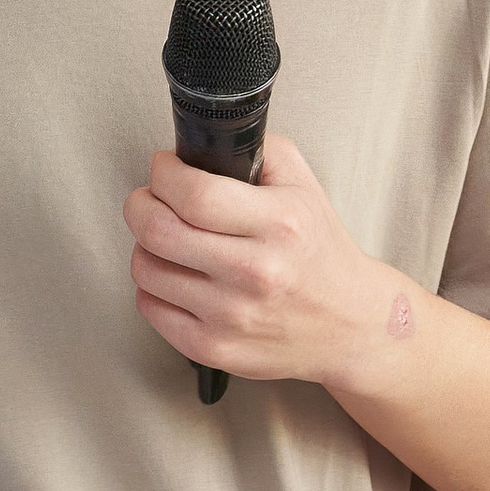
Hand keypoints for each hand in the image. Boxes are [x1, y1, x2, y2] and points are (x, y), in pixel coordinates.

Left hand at [126, 135, 402, 391]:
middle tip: (150, 198)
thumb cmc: (319, 253)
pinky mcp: (212, 349)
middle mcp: (255, 273)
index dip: (164, 173)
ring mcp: (231, 316)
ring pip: (145, 268)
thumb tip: (204, 141)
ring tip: (167, 240)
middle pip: (157, 230)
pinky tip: (176, 276)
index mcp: (280, 225)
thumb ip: (260, 151)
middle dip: (140, 203)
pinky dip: (152, 286)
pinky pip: (149, 307)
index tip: (164, 167)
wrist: (349, 325)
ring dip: (145, 245)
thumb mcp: (305, 187)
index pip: (193, 193)